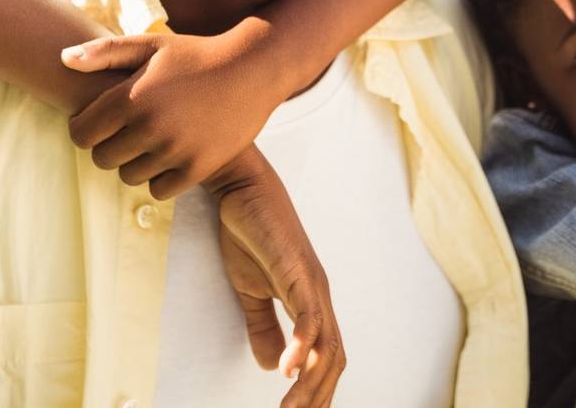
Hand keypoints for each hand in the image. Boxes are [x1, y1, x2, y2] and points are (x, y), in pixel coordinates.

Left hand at [64, 32, 281, 198]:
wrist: (252, 69)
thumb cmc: (196, 54)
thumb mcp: (151, 45)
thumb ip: (105, 52)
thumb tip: (63, 59)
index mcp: (131, 97)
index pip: (80, 134)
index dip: (86, 128)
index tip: (102, 120)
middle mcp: (150, 127)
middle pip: (102, 159)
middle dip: (110, 146)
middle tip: (130, 130)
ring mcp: (175, 151)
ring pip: (129, 177)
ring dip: (135, 162)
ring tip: (153, 140)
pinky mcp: (198, 169)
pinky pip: (159, 190)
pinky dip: (161, 177)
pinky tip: (172, 154)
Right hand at [208, 147, 345, 407]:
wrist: (242, 188)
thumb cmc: (248, 233)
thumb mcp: (250, 290)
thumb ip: (262, 326)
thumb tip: (269, 365)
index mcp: (310, 302)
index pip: (326, 356)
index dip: (318, 389)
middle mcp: (319, 295)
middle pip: (333, 358)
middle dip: (317, 396)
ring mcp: (311, 282)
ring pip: (324, 343)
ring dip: (309, 381)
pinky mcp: (296, 270)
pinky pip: (306, 314)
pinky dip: (301, 343)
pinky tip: (286, 367)